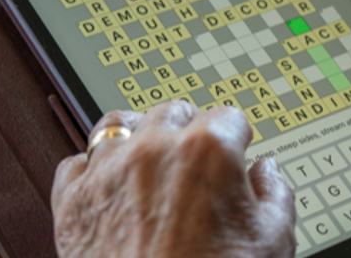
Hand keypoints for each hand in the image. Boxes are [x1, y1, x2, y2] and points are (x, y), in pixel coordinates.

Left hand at [52, 101, 294, 257]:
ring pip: (117, 124)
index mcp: (208, 149)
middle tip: (195, 159)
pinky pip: (75, 164)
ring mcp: (110, 173)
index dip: (237, 138)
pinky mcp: (73, 203)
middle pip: (173, 111)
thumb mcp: (274, 239)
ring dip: (136, 135)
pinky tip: (109, 184)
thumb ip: (277, 192)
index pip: (228, 117)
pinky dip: (91, 170)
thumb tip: (268, 173)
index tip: (236, 152)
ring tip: (148, 156)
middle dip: (188, 129)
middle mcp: (155, 149)